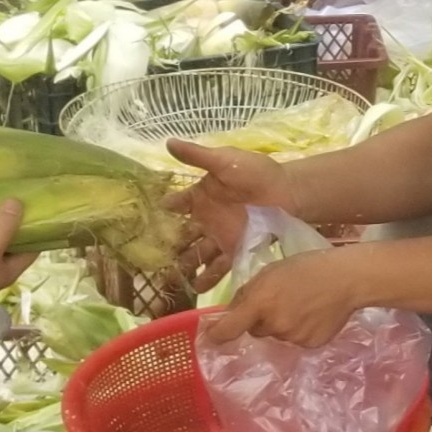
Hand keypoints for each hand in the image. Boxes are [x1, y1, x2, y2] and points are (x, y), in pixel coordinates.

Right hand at [167, 139, 298, 290]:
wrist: (288, 191)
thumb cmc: (256, 172)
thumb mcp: (224, 161)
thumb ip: (197, 156)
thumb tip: (168, 142)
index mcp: (201, 196)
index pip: (175, 206)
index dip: (161, 214)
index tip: (144, 226)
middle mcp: (207, 219)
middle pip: (182, 237)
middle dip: (169, 249)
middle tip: (152, 263)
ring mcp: (220, 236)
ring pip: (197, 254)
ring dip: (186, 267)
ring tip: (172, 281)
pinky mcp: (236, 250)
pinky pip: (219, 267)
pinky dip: (208, 277)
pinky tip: (196, 289)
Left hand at [203, 247, 365, 347]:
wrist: (347, 279)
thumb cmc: (306, 267)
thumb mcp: (270, 272)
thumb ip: (247, 293)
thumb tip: (231, 312)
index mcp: (260, 303)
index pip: (228, 329)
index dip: (216, 335)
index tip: (211, 337)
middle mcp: (273, 325)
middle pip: (255, 330)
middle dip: (260, 319)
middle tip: (278, 301)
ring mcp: (292, 338)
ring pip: (276, 335)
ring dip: (281, 324)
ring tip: (300, 305)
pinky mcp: (309, 345)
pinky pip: (295, 340)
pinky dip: (299, 330)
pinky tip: (312, 315)